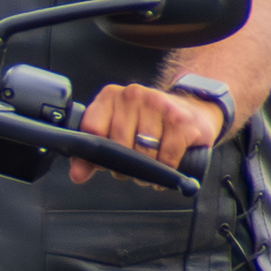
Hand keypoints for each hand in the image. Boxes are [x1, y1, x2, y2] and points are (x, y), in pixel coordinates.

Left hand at [72, 81, 226, 184]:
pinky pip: (166, 159)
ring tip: (150, 167)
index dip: (95, 153)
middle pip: (118, 145)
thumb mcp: (116, 132)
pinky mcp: (181, 121)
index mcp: (111, 96)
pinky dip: (165, 170)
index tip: (101, 162)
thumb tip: (77, 175)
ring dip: (145, 171)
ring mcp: (158, 106)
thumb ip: (92, 154)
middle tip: (131, 168)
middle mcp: (133, 96)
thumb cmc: (148, 123)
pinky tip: (166, 167)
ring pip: (143, 154)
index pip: (92, 128)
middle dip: (123, 165)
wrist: (193, 110)